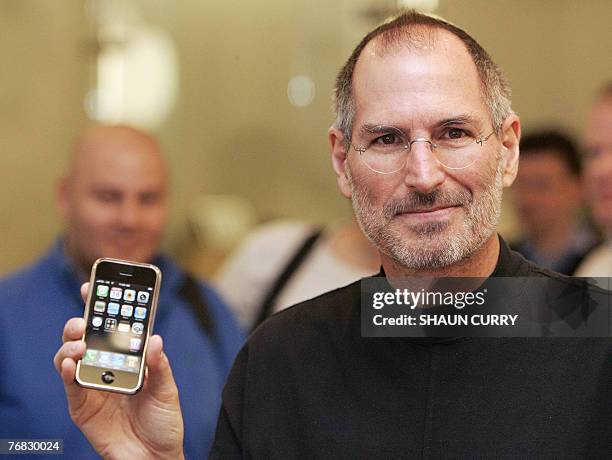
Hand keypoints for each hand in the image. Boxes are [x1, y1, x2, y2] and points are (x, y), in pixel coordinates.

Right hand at [53, 283, 184, 459]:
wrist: (155, 457)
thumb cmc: (164, 421)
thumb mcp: (167, 390)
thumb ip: (160, 366)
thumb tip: (155, 339)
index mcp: (128, 358)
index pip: (112, 326)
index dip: (102, 305)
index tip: (94, 285)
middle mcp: (107, 366)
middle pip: (86, 336)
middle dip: (81, 321)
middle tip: (85, 318)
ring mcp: (92, 384)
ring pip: (71, 355)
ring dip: (71, 345)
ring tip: (81, 343)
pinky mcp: (82, 405)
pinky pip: (69, 385)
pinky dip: (67, 371)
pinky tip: (71, 363)